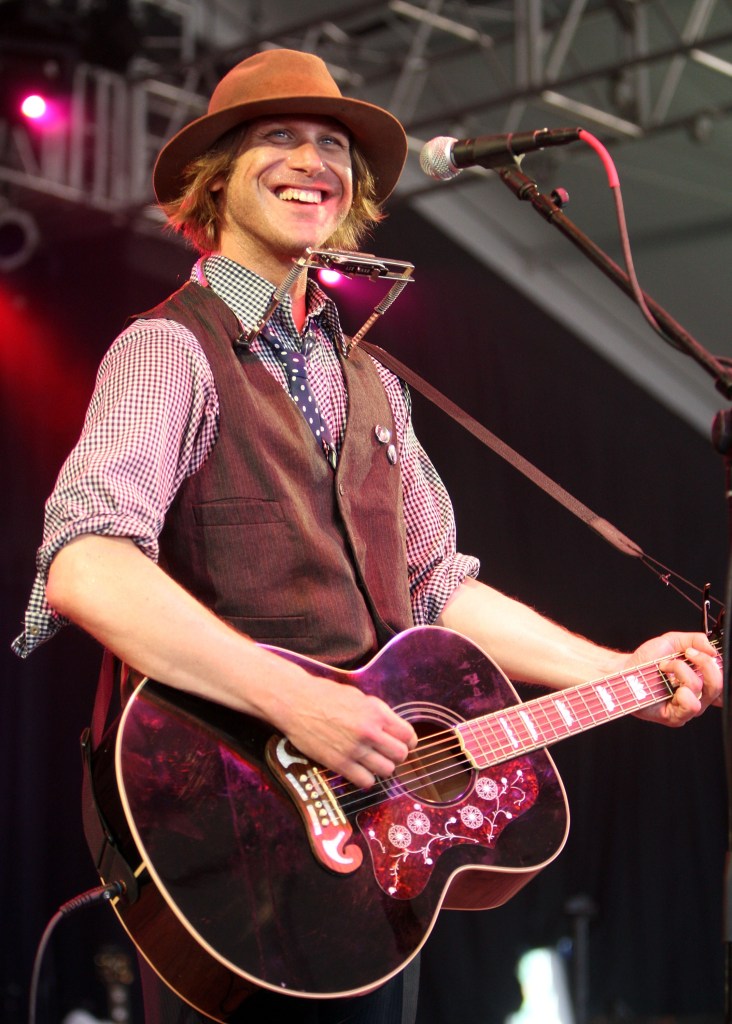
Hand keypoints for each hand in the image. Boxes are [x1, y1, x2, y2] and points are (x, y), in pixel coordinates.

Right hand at [275, 671, 417, 788]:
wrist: (296, 702)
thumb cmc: (326, 695)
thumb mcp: (359, 697)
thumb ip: (378, 713)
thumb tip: (393, 728)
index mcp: (377, 713)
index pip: (408, 736)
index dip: (408, 740)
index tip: (402, 742)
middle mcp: (369, 732)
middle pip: (400, 755)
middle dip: (396, 755)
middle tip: (385, 752)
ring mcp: (355, 750)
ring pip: (386, 771)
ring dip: (382, 767)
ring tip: (372, 761)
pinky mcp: (339, 763)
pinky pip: (366, 781)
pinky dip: (365, 778)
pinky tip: (359, 770)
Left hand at [628, 631, 721, 726]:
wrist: (626, 669)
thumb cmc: (648, 660)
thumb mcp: (673, 641)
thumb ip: (695, 640)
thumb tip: (712, 649)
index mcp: (701, 679)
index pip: (722, 677)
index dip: (716, 664)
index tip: (698, 650)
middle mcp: (698, 695)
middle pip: (718, 684)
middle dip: (704, 663)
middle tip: (686, 654)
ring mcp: (687, 707)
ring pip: (701, 690)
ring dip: (682, 672)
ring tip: (665, 667)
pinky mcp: (676, 717)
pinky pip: (691, 705)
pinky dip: (681, 689)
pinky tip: (667, 682)